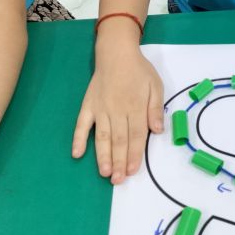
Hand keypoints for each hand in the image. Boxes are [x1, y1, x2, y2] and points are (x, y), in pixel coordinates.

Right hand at [72, 44, 163, 183]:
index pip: (135, 135)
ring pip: (101, 136)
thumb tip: (157, 131)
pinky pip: (81, 124)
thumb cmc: (139, 71)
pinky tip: (77, 154)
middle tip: (119, 181)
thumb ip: (155, 109)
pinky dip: (78, 139)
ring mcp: (100, 108)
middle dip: (119, 162)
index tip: (134, 171)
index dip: (135, 155)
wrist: (116, 53)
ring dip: (103, 156)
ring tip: (105, 173)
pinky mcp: (88, 105)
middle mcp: (117, 110)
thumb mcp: (155, 86)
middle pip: (119, 140)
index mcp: (135, 106)